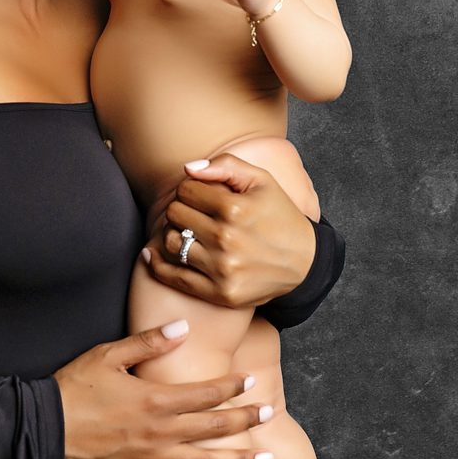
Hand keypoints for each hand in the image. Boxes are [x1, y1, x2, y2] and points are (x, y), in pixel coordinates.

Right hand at [53, 321, 272, 458]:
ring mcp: (152, 458)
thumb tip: (182, 326)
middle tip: (270, 414)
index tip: (249, 382)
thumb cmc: (74, 387)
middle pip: (214, 427)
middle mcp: (160, 431)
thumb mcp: (109, 354)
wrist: (43, 427)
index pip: (205, 392)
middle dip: (246, 421)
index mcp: (155, 398)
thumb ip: (149, 341)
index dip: (231, 387)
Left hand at [141, 153, 318, 308]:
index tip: (199, 195)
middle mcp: (227, 239)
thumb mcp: (262, 181)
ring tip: (186, 232)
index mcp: (235, 208)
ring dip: (172, 233)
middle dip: (181, 209)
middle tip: (193, 213)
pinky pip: (174, 277)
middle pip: (175, 214)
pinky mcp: (220, 293)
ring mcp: (222, 269)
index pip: (186, 190)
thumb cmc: (279, 216)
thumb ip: (226, 165)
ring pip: (170, 242)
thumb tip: (187, 169)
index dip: (190, 189)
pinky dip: (158, 264)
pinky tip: (152, 254)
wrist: (305, 262)